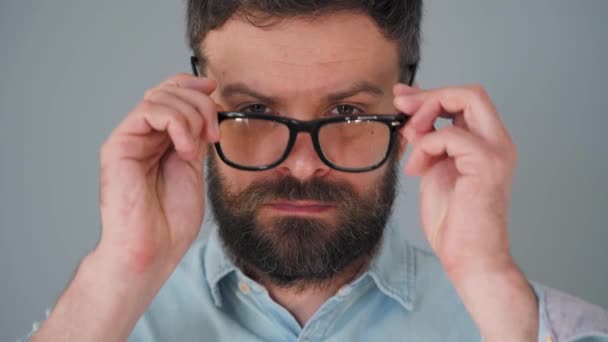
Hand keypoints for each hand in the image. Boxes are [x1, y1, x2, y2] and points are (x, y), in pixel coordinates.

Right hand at [97, 73, 217, 274]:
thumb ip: (196, 138)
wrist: (152, 250)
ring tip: (197, 147)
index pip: (172, 95)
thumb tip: (208, 109)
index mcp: (160, 141)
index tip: (216, 92)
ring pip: (159, 96)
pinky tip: (184, 148)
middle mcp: (142, 136)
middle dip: (199, 103)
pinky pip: (148, 111)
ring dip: (190, 115)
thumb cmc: (170, 222)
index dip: (194, 87)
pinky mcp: (119, 146)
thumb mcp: (194, 169)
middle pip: (168, 90)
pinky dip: (175, 122)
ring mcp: (130, 140)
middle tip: (213, 134)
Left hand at [394, 84, 515, 275]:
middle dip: (430, 95)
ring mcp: (496, 152)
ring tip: (410, 144)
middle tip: (402, 106)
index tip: (402, 99)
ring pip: (467, 100)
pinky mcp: (486, 165)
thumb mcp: (432, 168)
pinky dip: (426, 145)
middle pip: (471, 92)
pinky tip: (416, 168)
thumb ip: (426, 140)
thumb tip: (410, 114)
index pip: (466, 100)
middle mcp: (498, 143)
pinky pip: (450, 135)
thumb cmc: (453, 219)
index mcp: (487, 143)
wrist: (468, 256)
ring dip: (426, 116)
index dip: (432, 94)